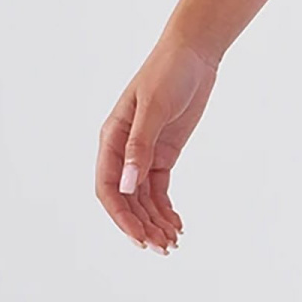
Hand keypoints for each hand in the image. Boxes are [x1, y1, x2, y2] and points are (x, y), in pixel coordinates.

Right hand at [95, 35, 219, 252]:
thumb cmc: (168, 73)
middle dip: (141, 226)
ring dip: (154, 222)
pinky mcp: (163, 154)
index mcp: (111, 138)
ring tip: (171, 243)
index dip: (121, 216)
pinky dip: (165, 209)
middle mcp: (123, 150)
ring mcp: (143, 154)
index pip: (107, 187)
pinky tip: (176, 225)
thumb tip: (127, 184)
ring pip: (142, 199)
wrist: (194, 54)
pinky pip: (158, 190)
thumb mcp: (154, 108)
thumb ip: (140, 146)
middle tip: (162, 248)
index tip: (139, 238)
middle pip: (125, 199)